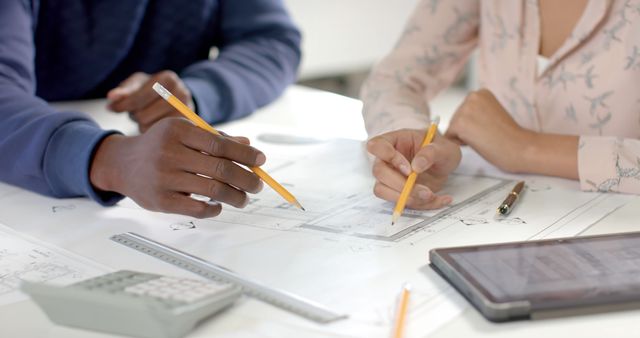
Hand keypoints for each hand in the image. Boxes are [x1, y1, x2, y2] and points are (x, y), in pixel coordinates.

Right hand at [90, 118, 263, 217]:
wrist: (122, 164)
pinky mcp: (160, 201)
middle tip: (258, 185)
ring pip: (212, 190)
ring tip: (244, 199)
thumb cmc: (161, 146)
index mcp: (177, 131)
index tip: (261, 160)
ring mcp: (163, 178)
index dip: (245, 154)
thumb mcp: (184, 133)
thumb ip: (215, 138)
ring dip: (235, 197)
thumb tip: (248, 146)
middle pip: (220, 168)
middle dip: (246, 179)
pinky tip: (219, 206)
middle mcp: (169, 153)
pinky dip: (214, 209)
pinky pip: (197, 209)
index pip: (220, 144)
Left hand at [107, 71, 194, 132]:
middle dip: (135, 115)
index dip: (122, 105)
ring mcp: (187, 113)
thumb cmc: (151, 89)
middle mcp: (182, 94)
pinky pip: (160, 138)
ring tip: (147, 116)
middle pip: (143, 115)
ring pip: (150, 128)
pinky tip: (154, 125)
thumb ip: (124, 91)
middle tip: (137, 111)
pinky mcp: (187, 128)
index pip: (138, 97)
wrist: (177, 98)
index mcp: (168, 79)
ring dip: (142, 124)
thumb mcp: (138, 84)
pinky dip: (152, 133)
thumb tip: (111, 97)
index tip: (112, 109)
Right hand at [366, 129, 460, 209]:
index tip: (409, 169)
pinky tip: (440, 199)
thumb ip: (430, 153)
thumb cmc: (439, 149)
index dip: (388, 157)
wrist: (445, 163)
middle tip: (424, 190)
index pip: (376, 145)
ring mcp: (389, 177)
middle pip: (379, 172)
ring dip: (407, 198)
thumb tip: (416, 166)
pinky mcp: (397, 192)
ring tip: (431, 195)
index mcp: (394, 141)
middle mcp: (387, 160)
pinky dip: (422, 205)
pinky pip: (400, 203)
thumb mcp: (442, 147)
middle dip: (400, 185)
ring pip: (382, 191)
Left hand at [445, 89, 533, 172]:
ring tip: (484, 137)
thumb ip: (476, 112)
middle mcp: (472, 96)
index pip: (463, 112)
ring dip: (464, 137)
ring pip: (452, 128)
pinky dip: (461, 143)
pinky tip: (478, 141)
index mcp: (480, 93)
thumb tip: (457, 120)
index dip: (473, 124)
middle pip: (455, 118)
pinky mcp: (460, 123)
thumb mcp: (491, 114)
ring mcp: (465, 109)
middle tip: (487, 134)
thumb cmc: (508, 136)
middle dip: (467, 130)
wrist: (519, 147)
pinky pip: (450, 137)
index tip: (490, 127)